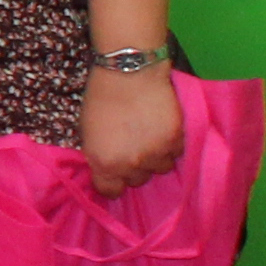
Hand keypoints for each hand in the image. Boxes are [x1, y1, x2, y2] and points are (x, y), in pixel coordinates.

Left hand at [78, 64, 184, 196]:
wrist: (129, 74)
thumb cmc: (101, 99)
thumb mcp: (88, 132)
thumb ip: (99, 155)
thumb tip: (108, 168)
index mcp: (104, 163)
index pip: (111, 191)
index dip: (112, 183)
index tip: (114, 175)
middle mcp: (131, 164)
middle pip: (138, 180)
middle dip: (135, 167)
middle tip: (132, 146)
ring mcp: (156, 154)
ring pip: (161, 168)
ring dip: (156, 156)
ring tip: (149, 136)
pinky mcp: (176, 141)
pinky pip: (176, 152)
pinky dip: (171, 144)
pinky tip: (162, 127)